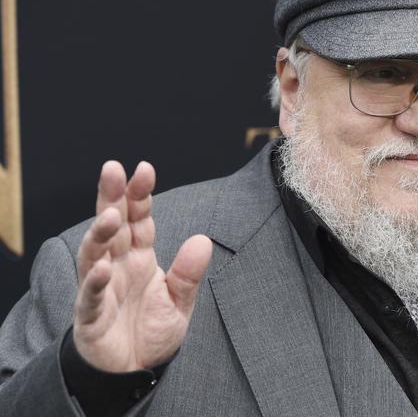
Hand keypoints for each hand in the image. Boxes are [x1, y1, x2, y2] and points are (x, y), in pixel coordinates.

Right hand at [73, 161, 211, 371]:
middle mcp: (117, 266)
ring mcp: (102, 288)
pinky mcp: (92, 316)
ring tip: (111, 214)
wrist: (135, 372)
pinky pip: (91, 296)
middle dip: (112, 197)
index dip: (140, 195)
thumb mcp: (179, 301)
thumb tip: (202, 239)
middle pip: (112, 225)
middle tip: (113, 169)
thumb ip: (189, 273)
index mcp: (139, 257)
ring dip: (101, 233)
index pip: (139, 219)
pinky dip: (95, 282)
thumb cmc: (152, 331)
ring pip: (95, 253)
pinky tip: (103, 267)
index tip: (144, 169)